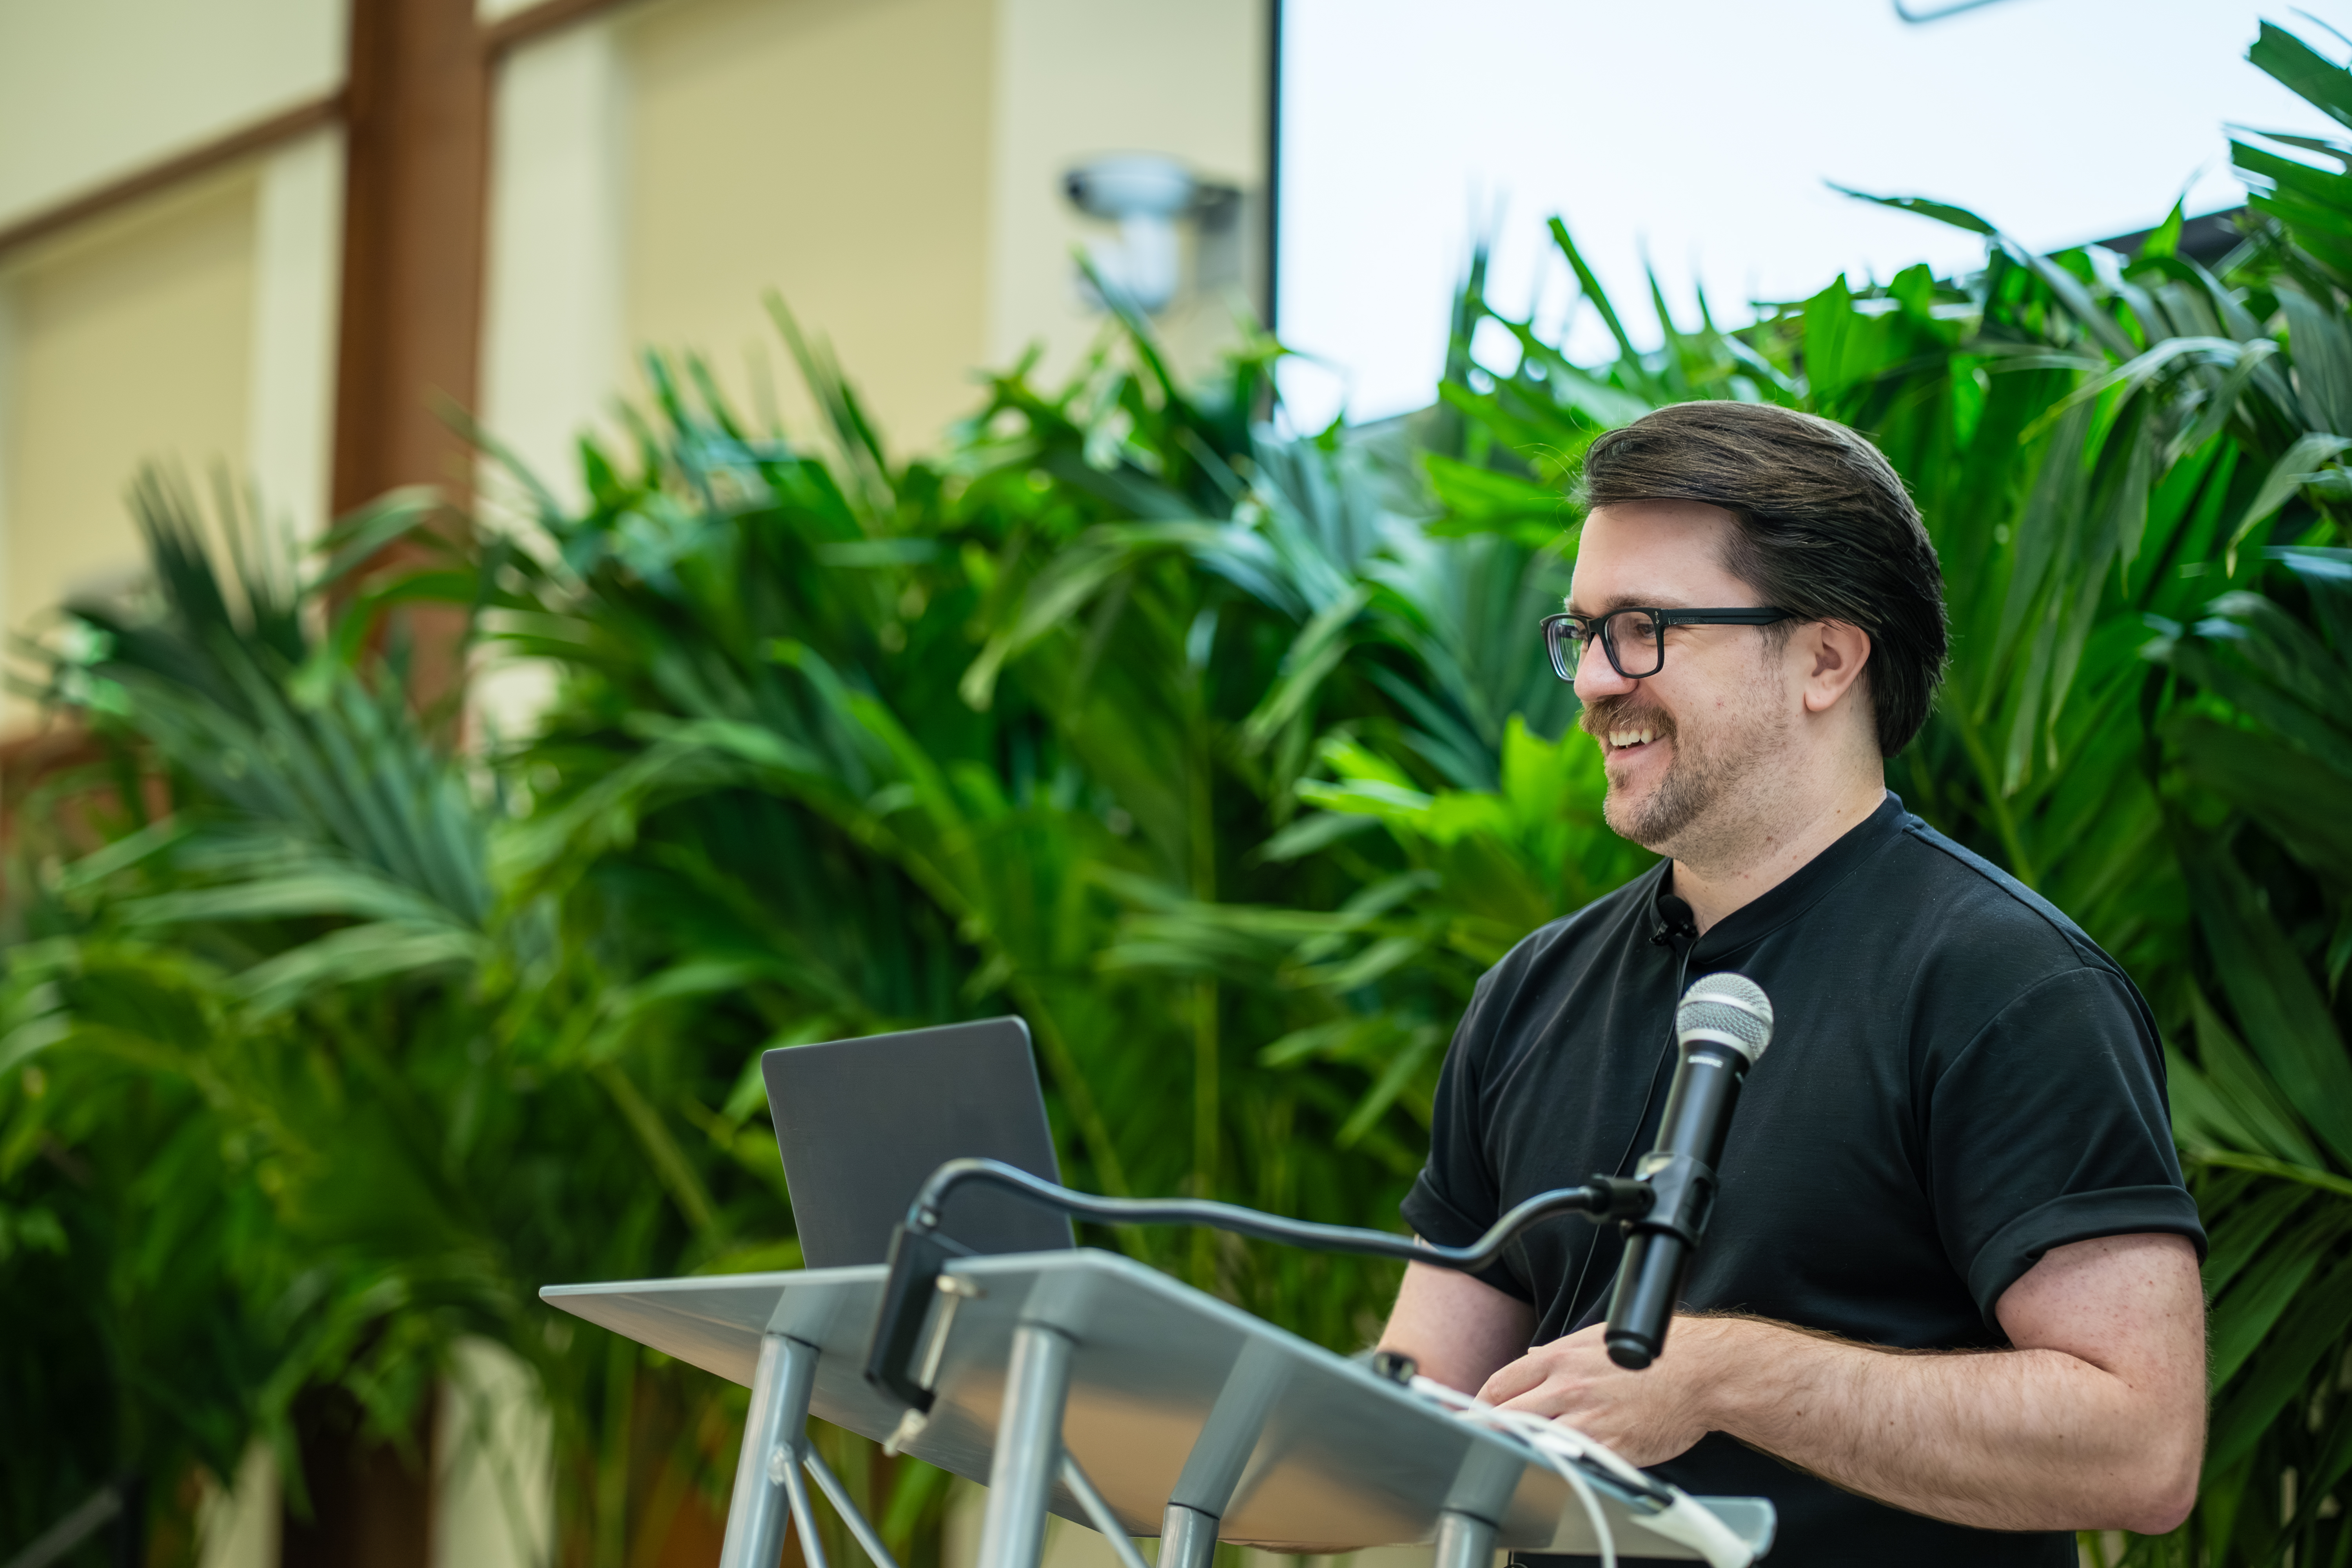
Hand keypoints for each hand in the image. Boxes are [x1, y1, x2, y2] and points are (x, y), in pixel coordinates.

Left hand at [1474, 1316, 1732, 1466]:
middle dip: (1488, 1430)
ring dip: (1516, 1449)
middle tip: (1479, 1440)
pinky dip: (1556, 1466)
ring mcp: (1588, 1419)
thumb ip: (1560, 1351)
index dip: (1482, 1403)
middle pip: (1507, 1414)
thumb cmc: (1656, 1354)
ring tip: (1505, 1456)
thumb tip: (1531, 1356)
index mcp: (1561, 1358)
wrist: (1701, 1372)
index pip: (1502, 1382)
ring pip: (1532, 1440)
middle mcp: (1568, 1387)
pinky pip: (1571, 1462)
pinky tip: (1549, 1467)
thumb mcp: (1598, 1339)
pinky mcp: (1610, 1447)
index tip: (1474, 1414)